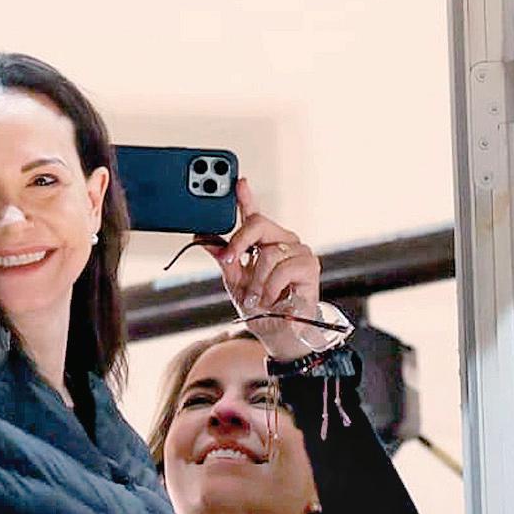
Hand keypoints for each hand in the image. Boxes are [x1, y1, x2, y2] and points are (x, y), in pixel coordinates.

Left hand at [206, 179, 321, 360]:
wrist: (278, 331)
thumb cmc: (260, 306)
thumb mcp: (234, 280)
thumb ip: (223, 257)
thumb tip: (203, 238)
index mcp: (264, 242)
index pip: (254, 215)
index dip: (246, 197)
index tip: (239, 181)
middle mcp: (283, 241)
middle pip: (259, 223)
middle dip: (239, 242)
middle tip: (229, 261)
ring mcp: (298, 251)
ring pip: (268, 252)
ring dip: (256, 280)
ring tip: (256, 296)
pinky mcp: (310, 265)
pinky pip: (282, 268)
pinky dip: (271, 286)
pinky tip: (271, 297)